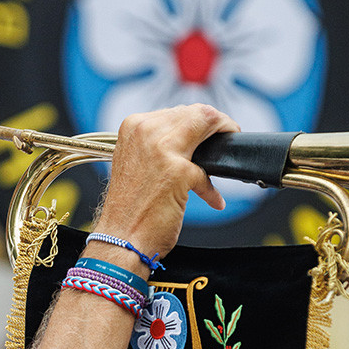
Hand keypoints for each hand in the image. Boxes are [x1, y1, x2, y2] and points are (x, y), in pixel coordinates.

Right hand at [94, 103, 238, 262]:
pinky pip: (208, 171)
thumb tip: (192, 135)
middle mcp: (145, 131)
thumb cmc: (129, 207)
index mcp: (134, 126)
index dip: (201, 120)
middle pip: (197, 112)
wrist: (120, 238)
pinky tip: (214, 201)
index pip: (178, 110)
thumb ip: (158, 143)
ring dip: (224, 138)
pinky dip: (212, 189)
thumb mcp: (137, 162)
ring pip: (207, 122)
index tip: (212, 132)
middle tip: (228, 140)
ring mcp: (161, 149)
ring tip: (226, 158)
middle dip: (219, 124)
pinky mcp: (178, 172)